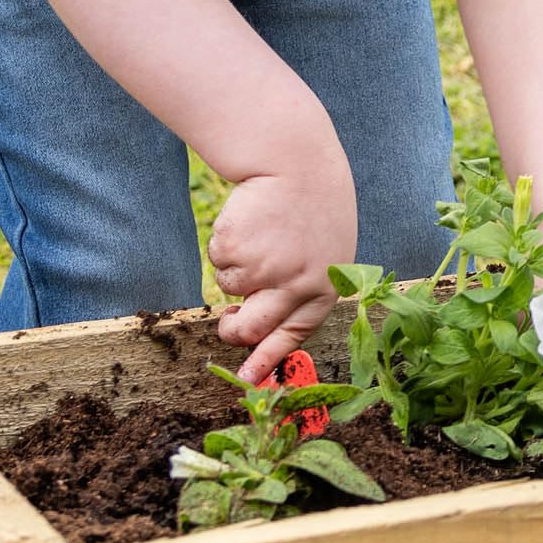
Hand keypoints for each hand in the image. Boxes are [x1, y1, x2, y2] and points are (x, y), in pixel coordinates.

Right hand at [207, 140, 357, 382]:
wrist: (295, 161)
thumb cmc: (311, 208)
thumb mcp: (323, 251)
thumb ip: (301, 288)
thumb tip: (261, 330)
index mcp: (324, 287)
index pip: (294, 333)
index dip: (267, 359)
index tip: (247, 380)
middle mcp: (296, 284)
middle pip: (251, 328)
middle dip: (232, 332)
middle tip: (227, 324)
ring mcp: (264, 268)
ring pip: (228, 290)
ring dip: (233, 270)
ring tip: (257, 237)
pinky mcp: (236, 250)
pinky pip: (217, 261)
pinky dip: (224, 244)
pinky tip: (247, 221)